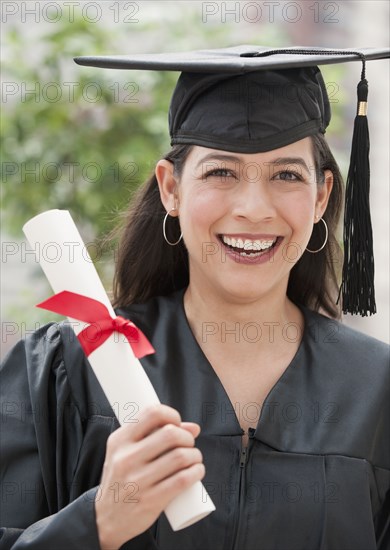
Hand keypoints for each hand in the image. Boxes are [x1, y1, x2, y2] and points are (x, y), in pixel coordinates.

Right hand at [95, 404, 204, 549]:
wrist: (105, 518)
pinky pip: (182, 480)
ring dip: (195, 455)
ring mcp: (138, 480)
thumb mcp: (126, 452)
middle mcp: (127, 458)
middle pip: (171, 434)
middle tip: (188, 444)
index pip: (152, 413)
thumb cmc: (122, 478)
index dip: (172, 415)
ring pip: (180, 456)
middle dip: (187, 437)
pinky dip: (196, 472)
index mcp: (120, 441)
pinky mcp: (150, 500)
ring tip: (194, 458)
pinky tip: (197, 471)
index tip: (177, 424)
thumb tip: (194, 428)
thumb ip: (154, 436)